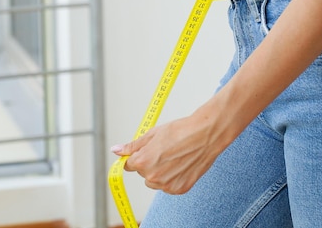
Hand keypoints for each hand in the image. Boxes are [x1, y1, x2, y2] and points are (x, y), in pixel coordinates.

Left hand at [111, 112, 229, 194]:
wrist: (206, 135)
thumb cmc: (181, 131)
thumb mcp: (153, 134)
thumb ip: (133, 146)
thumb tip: (116, 150)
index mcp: (142, 162)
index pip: (130, 164)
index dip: (138, 155)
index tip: (147, 151)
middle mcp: (152, 177)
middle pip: (143, 173)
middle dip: (150, 163)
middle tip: (166, 150)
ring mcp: (166, 185)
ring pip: (156, 180)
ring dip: (161, 172)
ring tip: (175, 156)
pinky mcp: (179, 189)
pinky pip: (169, 185)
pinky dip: (174, 177)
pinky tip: (182, 164)